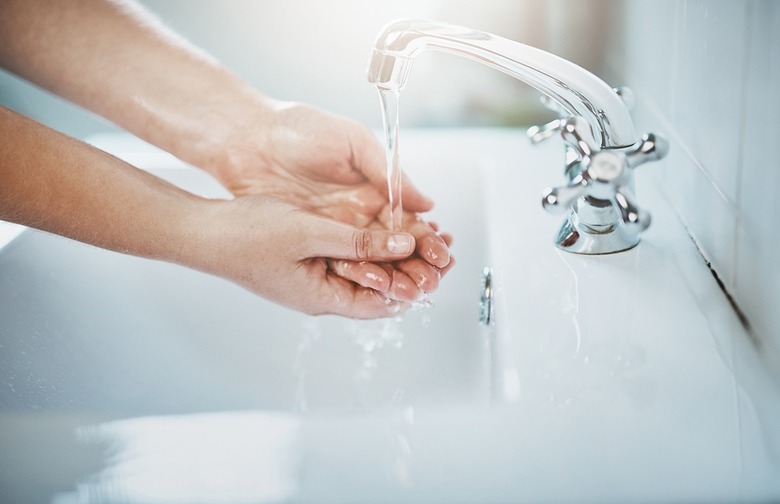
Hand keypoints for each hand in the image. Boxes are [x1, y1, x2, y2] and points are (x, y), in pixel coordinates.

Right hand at [197, 196, 447, 317]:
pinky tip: (388, 225)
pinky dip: (371, 243)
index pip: (384, 303)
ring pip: (366, 270)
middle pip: (380, 287)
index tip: (442, 264)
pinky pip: (349, 256)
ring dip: (395, 253)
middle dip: (412, 268)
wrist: (204, 231)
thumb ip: (359, 241)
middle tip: (442, 245)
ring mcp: (314, 277)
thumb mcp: (310, 233)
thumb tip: (407, 244)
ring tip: (425, 232)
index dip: (417, 285)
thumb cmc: (246, 236)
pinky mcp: (307, 260)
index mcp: (323, 298)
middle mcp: (322, 293)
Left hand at [208, 101, 452, 303]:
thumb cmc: (297, 129)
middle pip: (393, 248)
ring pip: (369, 261)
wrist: (246, 138)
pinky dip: (357, 277)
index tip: (444, 255)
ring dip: (392, 277)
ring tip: (412, 291)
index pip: (408, 222)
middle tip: (433, 281)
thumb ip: (388, 172)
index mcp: (372, 189)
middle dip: (416, 266)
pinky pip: (338, 264)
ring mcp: (332, 229)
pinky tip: (375, 288)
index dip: (427, 240)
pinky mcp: (309, 240)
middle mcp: (356, 213)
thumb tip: (426, 202)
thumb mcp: (352, 142)